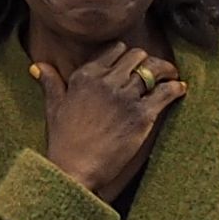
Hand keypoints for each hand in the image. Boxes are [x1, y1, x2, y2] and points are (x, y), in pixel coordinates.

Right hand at [36, 40, 183, 203]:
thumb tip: (38, 65)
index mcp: (86, 75)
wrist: (74, 170)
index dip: (127, 55)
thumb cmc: (64, 142)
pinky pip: (165, 92)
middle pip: (137, 56)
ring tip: (172, 76)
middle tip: (156, 70)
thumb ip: (50, 82)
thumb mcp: (54, 107)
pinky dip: (176, 88)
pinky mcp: (141, 115)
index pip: (116, 50)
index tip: (134, 63)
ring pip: (153, 70)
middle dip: (147, 61)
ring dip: (166, 71)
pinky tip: (180, 89)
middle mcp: (106, 81)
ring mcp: (125, 97)